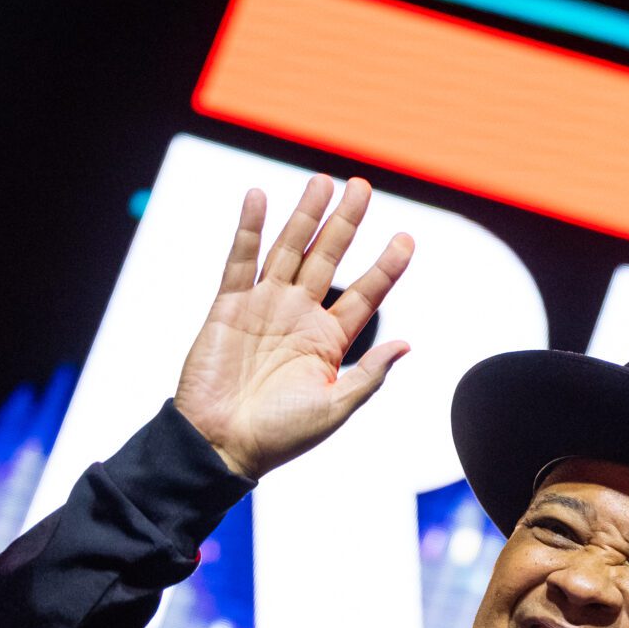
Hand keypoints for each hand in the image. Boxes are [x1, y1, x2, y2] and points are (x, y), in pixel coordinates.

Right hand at [173, 175, 414, 480]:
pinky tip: (259, 197)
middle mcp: (299, 316)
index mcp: (329, 340)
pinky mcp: (228, 306)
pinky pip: (240, 260)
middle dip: (346, 223)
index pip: (366, 294)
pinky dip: (248, 229)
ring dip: (305, 216)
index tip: (407, 239)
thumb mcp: (334, 407)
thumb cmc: (279, 435)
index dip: (386, 266)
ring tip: (322, 182)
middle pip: (328, 259)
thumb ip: (369, 374)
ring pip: (289, 250)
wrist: (221, 445)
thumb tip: (407, 344)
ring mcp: (264, 307)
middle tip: (362, 187)